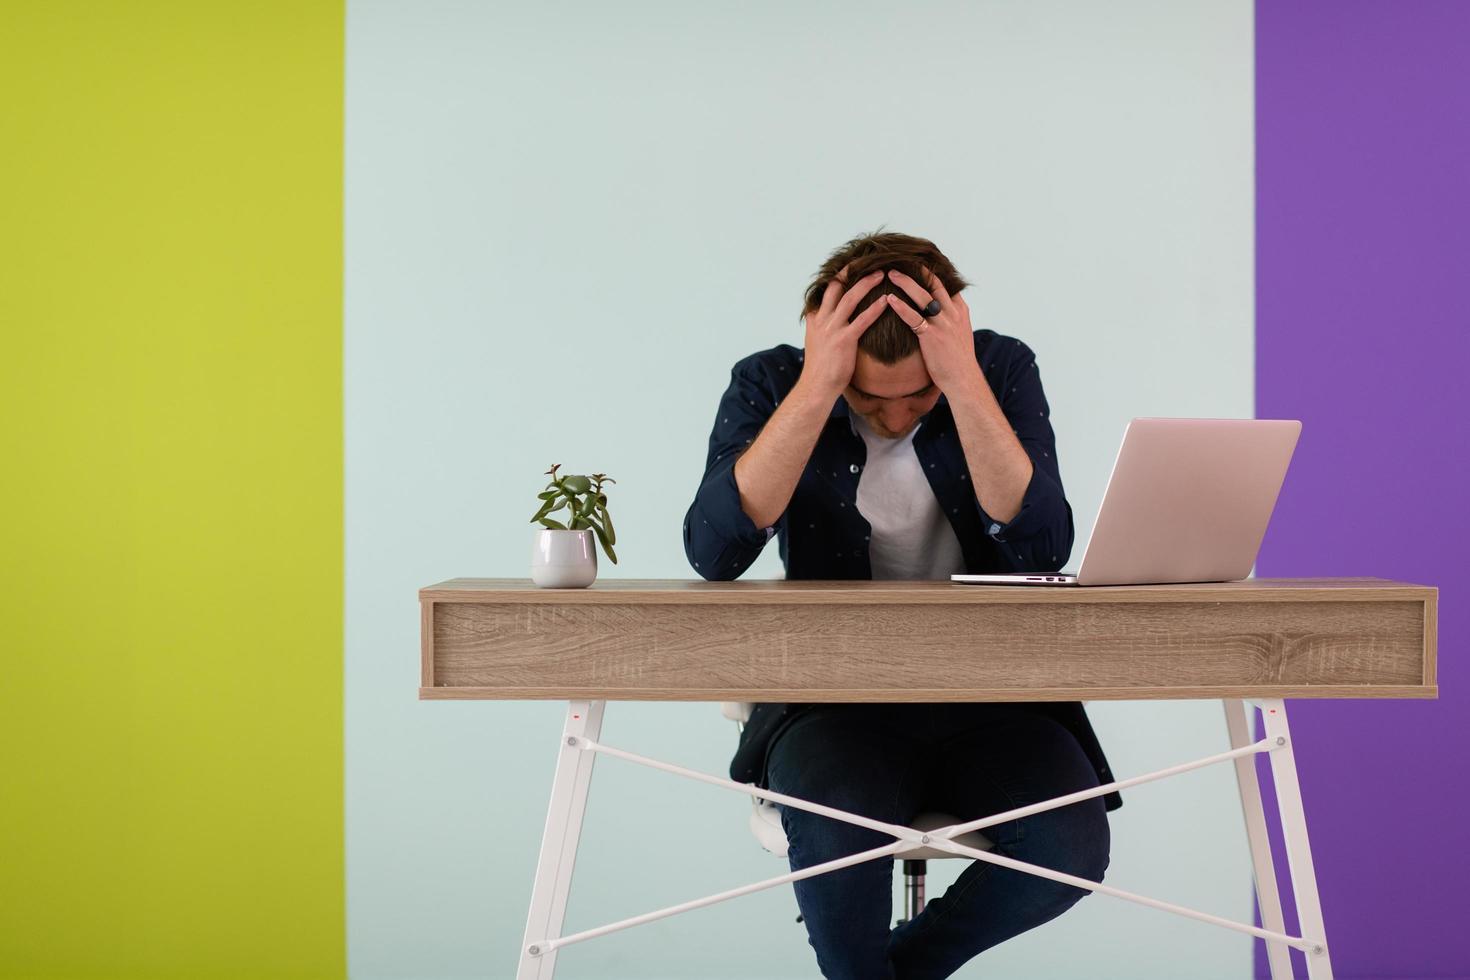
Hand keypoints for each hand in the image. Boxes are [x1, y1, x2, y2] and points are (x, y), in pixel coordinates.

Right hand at [800, 264, 887, 397]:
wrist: (816, 387)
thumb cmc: (820, 369)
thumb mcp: (816, 343)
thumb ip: (822, 328)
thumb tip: (828, 321)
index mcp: (815, 319)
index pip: (825, 291)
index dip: (838, 277)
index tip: (851, 266)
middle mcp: (822, 320)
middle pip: (836, 287)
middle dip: (851, 271)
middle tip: (866, 260)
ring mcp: (832, 329)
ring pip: (850, 298)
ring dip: (866, 283)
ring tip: (881, 273)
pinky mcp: (844, 340)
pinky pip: (862, 320)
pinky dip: (875, 308)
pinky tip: (887, 300)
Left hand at [883, 265, 983, 396]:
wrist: (963, 380)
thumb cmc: (959, 361)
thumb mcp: (961, 334)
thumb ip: (952, 320)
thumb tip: (941, 312)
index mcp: (960, 312)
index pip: (947, 285)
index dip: (932, 273)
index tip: (918, 262)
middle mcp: (953, 314)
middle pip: (935, 285)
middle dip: (918, 271)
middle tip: (901, 261)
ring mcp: (943, 324)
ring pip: (923, 296)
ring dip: (906, 283)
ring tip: (891, 273)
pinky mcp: (932, 336)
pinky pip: (913, 317)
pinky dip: (900, 307)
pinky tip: (889, 299)